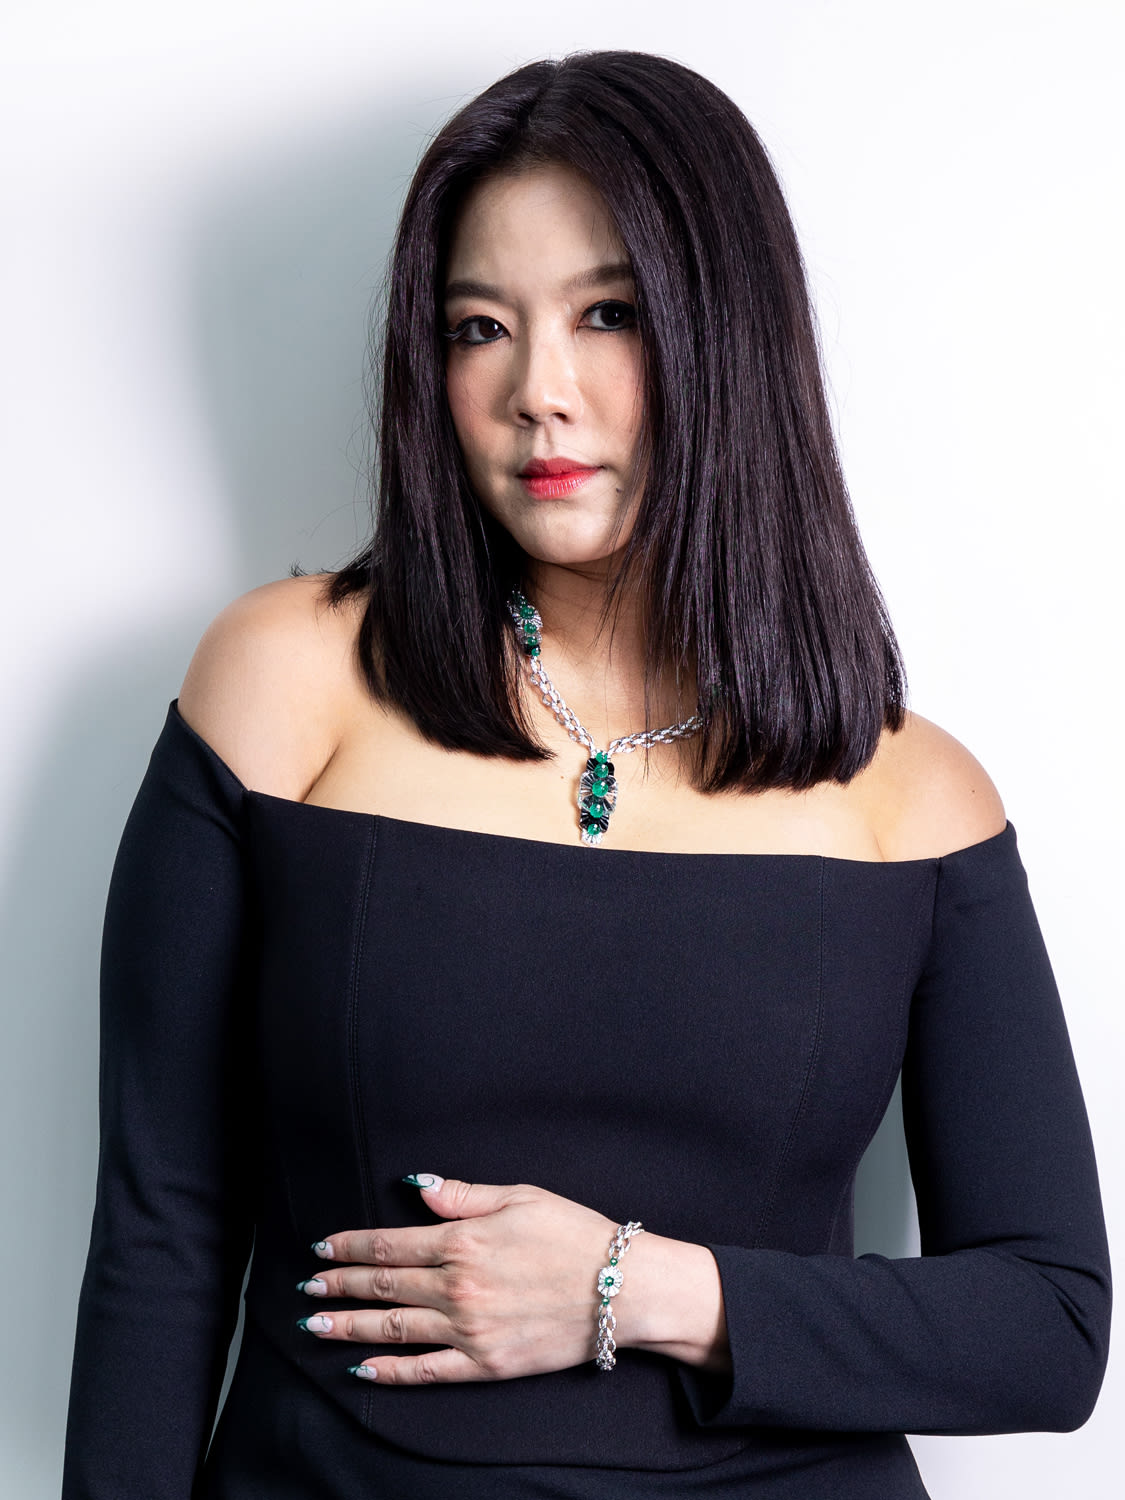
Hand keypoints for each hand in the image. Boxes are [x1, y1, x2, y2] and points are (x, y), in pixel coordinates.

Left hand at [297, 1176, 623, 1384]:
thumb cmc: (575, 1234)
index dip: (350, 1247)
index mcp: (464, 1240)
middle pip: (383, 1286)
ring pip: (394, 1329)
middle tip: (307, 1288)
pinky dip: (391, 1371)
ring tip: (316, 1325)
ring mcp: (470, 1329)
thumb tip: (415, 1187)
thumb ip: (462, 1195)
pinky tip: (364, 1368)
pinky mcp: (487, 1364)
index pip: (390, 1244)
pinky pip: (427, 1370)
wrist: (622, 1288)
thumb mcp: (519, 1196)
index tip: (322, 1248)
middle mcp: (459, 1286)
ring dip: (349, 1326)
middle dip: (340, 1286)